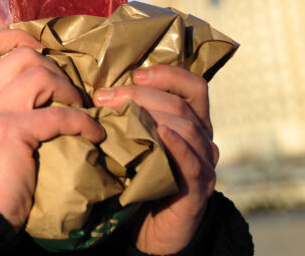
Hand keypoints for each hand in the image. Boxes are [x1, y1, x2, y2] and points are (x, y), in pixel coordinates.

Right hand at [0, 30, 105, 227]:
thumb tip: (18, 87)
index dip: (16, 39)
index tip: (39, 50)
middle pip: (19, 55)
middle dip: (52, 68)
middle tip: (66, 90)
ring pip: (40, 75)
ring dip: (68, 90)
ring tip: (79, 108)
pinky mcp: (9, 131)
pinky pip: (59, 114)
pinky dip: (84, 122)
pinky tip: (92, 134)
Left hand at [94, 65, 217, 254]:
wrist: (150, 231)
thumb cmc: (138, 179)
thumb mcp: (135, 142)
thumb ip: (130, 118)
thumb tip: (100, 90)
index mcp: (192, 122)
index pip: (193, 86)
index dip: (167, 74)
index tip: (135, 73)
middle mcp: (203, 139)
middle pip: (180, 104)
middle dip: (141, 95)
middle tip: (105, 98)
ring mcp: (204, 163)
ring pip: (186, 128)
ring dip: (149, 116)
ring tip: (118, 115)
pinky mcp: (200, 188)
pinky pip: (192, 162)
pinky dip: (175, 145)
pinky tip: (159, 135)